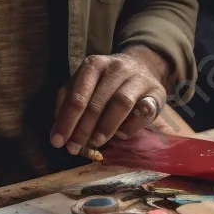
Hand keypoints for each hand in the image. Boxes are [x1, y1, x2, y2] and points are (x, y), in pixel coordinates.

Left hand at [50, 47, 168, 156]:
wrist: (143, 66)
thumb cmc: (106, 81)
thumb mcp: (85, 84)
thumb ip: (69, 102)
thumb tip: (59, 130)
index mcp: (94, 64)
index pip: (77, 94)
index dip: (67, 120)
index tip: (57, 142)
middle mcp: (116, 67)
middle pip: (98, 101)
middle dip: (83, 128)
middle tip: (75, 148)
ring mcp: (138, 78)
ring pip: (121, 104)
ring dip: (106, 127)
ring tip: (96, 142)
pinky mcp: (156, 92)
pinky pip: (144, 111)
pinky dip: (131, 126)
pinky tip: (120, 135)